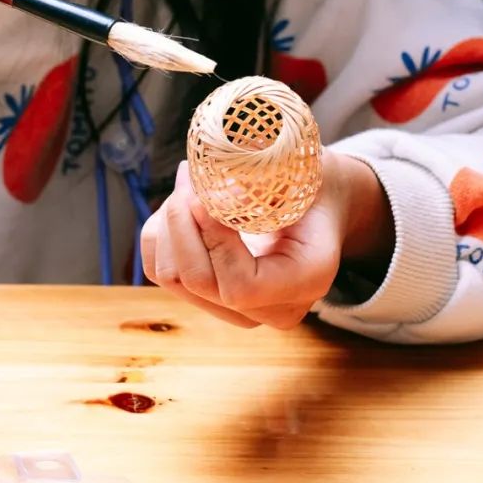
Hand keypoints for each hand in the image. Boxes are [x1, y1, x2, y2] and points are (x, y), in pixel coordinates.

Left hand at [141, 153, 394, 328]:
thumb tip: (209, 198)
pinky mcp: (213, 299)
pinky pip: (163, 271)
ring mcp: (241, 310)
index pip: (240, 287)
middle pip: (198, 282)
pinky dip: (162, 235)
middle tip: (188, 176)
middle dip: (182, 224)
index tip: (204, 196)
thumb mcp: (302, 171)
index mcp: (307, 279)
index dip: (213, 240)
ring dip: (170, 225)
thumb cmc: (314, 180)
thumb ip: (261, 183)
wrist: (321, 204)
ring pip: (172, 277)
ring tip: (188, 184)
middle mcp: (274, 310)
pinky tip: (181, 205)